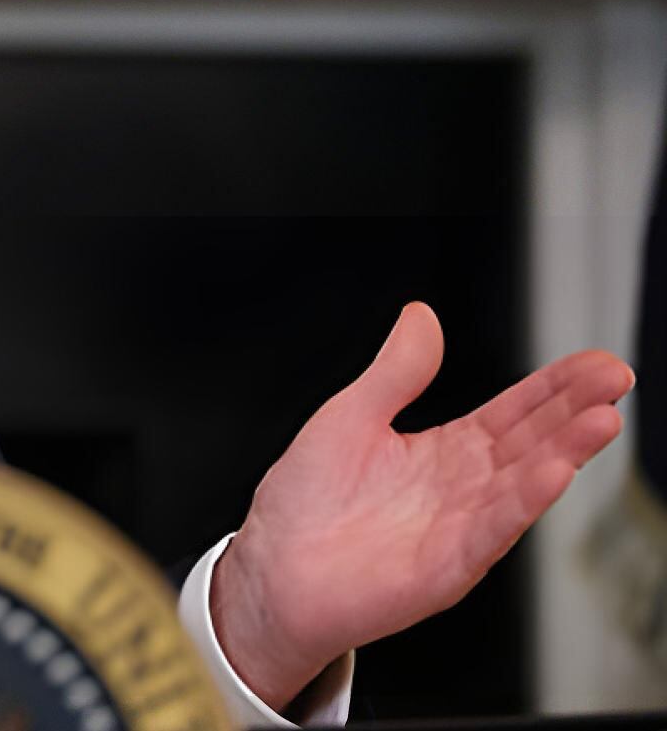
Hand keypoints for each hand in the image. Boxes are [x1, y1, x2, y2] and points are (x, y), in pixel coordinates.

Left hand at [210, 301, 631, 710]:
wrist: (273, 571)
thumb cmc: (307, 502)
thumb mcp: (351, 416)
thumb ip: (394, 371)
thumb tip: (421, 315)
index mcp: (447, 453)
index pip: (515, 412)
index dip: (556, 387)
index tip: (595, 364)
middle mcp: (463, 490)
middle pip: (532, 443)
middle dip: (575, 410)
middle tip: (613, 378)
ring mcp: (459, 530)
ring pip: (522, 485)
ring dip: (564, 453)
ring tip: (601, 419)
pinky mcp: (442, 569)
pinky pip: (490, 532)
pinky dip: (521, 503)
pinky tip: (552, 475)